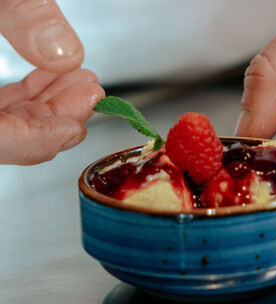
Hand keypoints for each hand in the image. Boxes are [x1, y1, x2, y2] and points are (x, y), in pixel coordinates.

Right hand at [0, 0, 103, 164]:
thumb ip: (22, 11)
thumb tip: (64, 53)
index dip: (38, 140)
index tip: (78, 124)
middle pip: (0, 134)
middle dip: (51, 116)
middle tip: (89, 93)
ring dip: (43, 103)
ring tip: (80, 81)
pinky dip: (24, 91)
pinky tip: (52, 72)